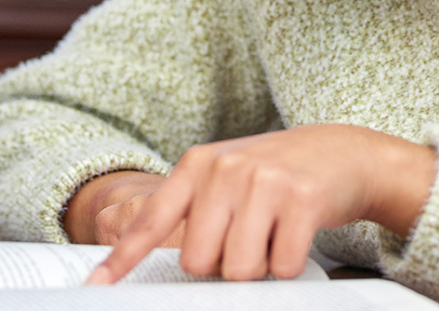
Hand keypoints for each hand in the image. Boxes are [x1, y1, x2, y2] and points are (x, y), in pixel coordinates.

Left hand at [84, 124, 436, 284]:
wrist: (342, 152)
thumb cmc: (277, 175)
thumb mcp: (227, 177)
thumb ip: (194, 210)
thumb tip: (163, 261)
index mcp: (197, 165)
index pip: (151, 220)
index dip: (122, 260)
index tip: (96, 287)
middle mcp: (225, 170)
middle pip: (198, 261)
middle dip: (223, 264)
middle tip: (247, 238)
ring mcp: (264, 182)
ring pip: (238, 270)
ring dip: (259, 268)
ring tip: (273, 234)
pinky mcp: (301, 200)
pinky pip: (281, 266)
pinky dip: (289, 264)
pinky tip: (297, 235)